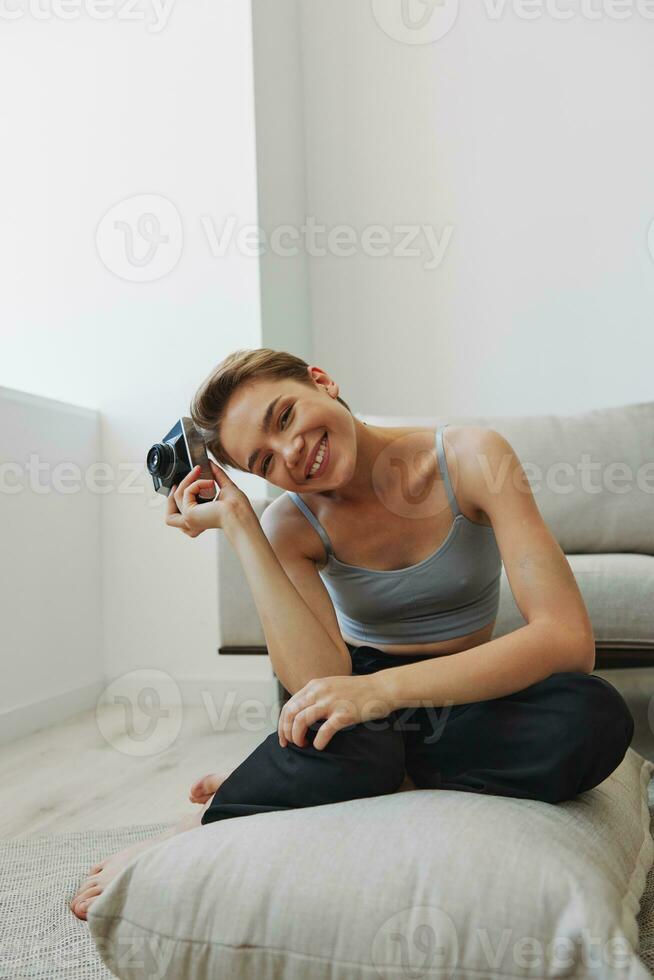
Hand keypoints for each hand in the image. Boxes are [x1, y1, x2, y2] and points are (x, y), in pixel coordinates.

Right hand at [165, 461, 252, 537]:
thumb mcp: (225, 488)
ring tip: (198, 470)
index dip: (176, 501)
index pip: (179, 515)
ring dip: (186, 480)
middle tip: (187, 476)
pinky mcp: (189, 514)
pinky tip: (210, 482)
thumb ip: (217, 475)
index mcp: (199, 520)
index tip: (181, 485)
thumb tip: (210, 463)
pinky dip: (197, 483)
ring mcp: (188, 519)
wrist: (240, 514)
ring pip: (176, 497)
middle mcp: (192, 523)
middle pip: (170, 510)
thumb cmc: (237, 508)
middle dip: (174, 491)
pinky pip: (186, 492)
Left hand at [278, 674, 393, 751]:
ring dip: (297, 737)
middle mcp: (319, 692)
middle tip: (290, 744)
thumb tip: (301, 714)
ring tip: (303, 744)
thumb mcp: (331, 686)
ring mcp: (331, 702)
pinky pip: (323, 731)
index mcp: (314, 685)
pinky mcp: (344, 714)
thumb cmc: (358, 691)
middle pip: (290, 713)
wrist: (381, 688)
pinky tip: (319, 746)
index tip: (284, 737)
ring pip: (301, 721)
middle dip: (286, 732)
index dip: (282, 723)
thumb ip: (316, 696)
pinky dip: (317, 742)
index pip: (288, 705)